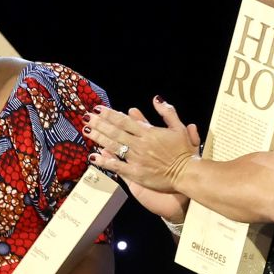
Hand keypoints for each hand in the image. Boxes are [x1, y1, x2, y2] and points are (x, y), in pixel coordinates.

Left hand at [85, 99, 200, 193]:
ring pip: (113, 146)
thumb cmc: (184, 152)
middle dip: (99, 123)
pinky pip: (116, 166)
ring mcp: (136, 159)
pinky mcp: (135, 173)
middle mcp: (140, 144)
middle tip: (86, 117)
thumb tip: (156, 99)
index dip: (110, 114)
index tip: (98, 109)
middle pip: (115, 131)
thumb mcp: (179, 128)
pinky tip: (93, 157)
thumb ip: (167, 112)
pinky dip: (104, 161)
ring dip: (98, 138)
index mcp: (149, 133)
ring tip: (86, 130)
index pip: (124, 121)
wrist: (187, 174)